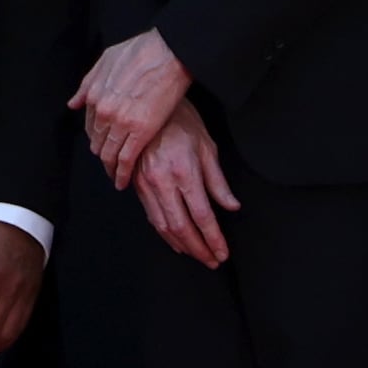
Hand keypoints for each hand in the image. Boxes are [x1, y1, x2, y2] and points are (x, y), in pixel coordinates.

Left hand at [72, 31, 188, 183]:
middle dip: (102, 154)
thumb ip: (88, 83)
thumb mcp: (106, 60)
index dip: (96, 137)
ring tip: (115, 176)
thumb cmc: (142, 50)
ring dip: (110, 168)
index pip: (90, 126)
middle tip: (109, 162)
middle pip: (98, 143)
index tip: (101, 144)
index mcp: (95, 95)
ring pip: (109, 154)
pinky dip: (123, 174)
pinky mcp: (141, 132)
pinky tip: (123, 182)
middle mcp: (104, 112)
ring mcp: (122, 123)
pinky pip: (126, 160)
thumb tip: (74, 103)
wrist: (169, 52)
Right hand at [131, 115, 237, 268]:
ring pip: (164, 226)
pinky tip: (176, 241)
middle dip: (198, 249)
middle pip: (182, 227)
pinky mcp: (136, 184)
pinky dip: (164, 233)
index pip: (202, 216)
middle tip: (211, 261)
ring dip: (182, 245)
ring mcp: (146, 185)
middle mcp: (163, 182)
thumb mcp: (208, 147)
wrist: (147, 107)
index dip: (213, 239)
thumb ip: (218, 181)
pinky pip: (151, 216)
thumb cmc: (182, 122)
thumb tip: (231, 206)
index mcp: (184, 172)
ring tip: (197, 255)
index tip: (222, 253)